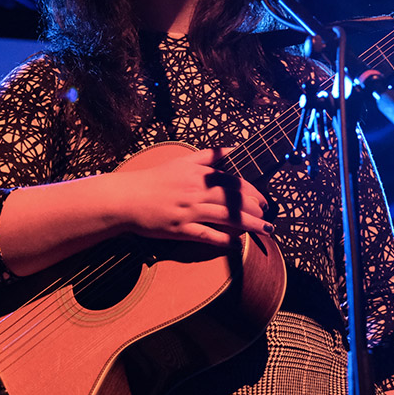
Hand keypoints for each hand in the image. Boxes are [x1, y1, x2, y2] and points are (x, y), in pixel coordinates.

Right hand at [113, 148, 272, 246]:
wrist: (127, 198)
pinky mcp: (180, 229)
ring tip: (264, 230)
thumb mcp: (182, 162)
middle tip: (266, 215)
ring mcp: (188, 210)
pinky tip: (238, 244)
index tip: (263, 199)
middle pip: (234, 199)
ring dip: (249, 224)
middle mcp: (196, 191)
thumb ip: (208, 156)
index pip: (232, 181)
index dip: (251, 191)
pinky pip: (207, 235)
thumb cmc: (154, 180)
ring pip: (226, 216)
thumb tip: (232, 149)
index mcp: (198, 174)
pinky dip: (225, 240)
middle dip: (255, 208)